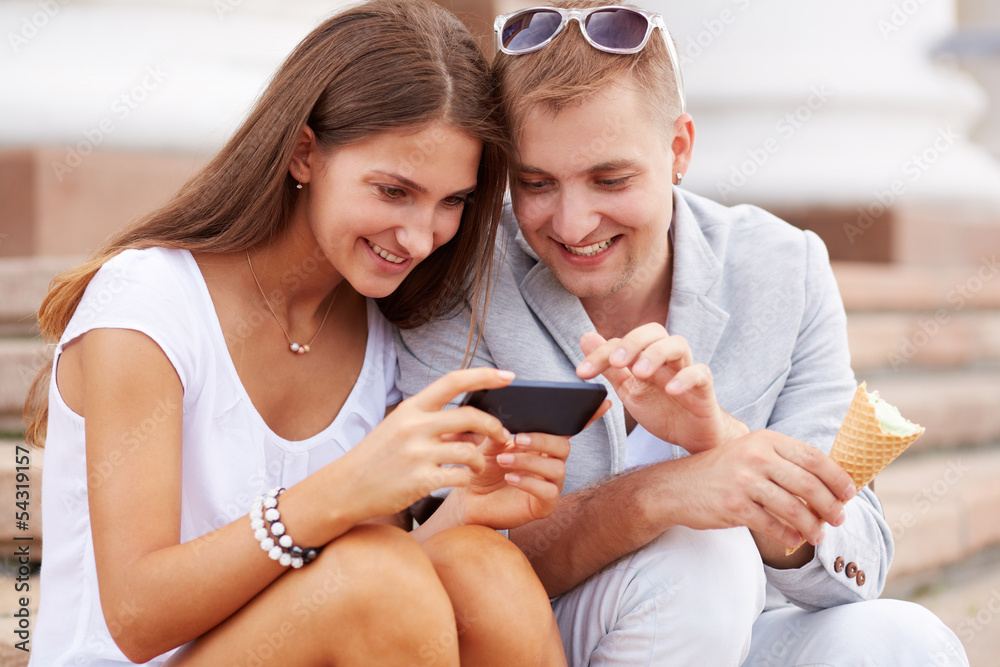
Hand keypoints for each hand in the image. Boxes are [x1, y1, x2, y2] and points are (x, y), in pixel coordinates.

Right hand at [338, 368, 513, 520]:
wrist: (345, 488)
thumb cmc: (376, 457)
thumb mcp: (398, 428)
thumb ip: (431, 421)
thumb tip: (471, 420)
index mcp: (411, 408)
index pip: (453, 381)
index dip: (484, 376)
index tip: (508, 375)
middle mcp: (414, 427)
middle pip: (471, 417)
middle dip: (495, 427)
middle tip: (504, 436)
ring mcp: (417, 454)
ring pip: (470, 451)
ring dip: (482, 460)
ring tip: (478, 465)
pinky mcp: (420, 480)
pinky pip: (460, 477)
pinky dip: (467, 478)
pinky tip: (462, 479)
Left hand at [454, 400, 609, 529]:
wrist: (471, 498)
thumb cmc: (483, 467)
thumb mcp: (487, 445)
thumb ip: (497, 431)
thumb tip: (505, 423)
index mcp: (543, 443)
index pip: (570, 428)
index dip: (589, 416)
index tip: (603, 401)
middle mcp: (552, 462)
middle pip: (563, 446)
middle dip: (542, 440)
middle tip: (517, 438)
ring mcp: (551, 484)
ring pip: (556, 468)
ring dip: (529, 461)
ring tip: (503, 459)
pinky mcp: (545, 505)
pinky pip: (549, 492)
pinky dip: (529, 482)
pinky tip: (510, 477)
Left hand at [576, 324, 744, 452]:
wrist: (692, 435)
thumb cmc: (662, 409)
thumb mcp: (630, 390)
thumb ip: (610, 367)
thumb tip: (586, 338)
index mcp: (646, 357)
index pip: (622, 342)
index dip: (600, 354)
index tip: (582, 373)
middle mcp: (667, 358)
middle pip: (654, 331)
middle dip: (632, 342)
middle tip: (616, 362)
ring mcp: (687, 369)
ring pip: (678, 344)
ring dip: (656, 354)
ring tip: (640, 373)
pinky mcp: (704, 387)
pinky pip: (700, 373)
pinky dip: (685, 378)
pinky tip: (670, 390)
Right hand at [670, 430, 856, 550]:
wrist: (676, 487)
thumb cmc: (721, 472)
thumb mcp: (750, 453)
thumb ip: (783, 461)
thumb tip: (829, 483)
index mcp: (764, 440)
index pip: (813, 457)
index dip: (837, 477)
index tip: (849, 494)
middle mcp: (755, 456)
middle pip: (808, 484)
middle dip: (830, 506)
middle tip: (839, 519)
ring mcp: (744, 481)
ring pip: (794, 508)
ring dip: (812, 526)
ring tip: (818, 535)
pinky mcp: (734, 505)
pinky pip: (773, 525)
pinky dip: (789, 535)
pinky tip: (794, 539)